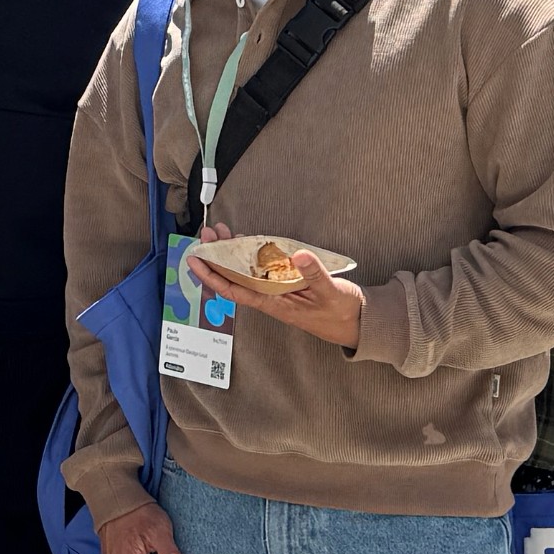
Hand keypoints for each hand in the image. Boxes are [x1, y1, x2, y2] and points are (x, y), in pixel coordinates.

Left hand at [205, 217, 362, 347]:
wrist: (357, 322)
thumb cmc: (342, 313)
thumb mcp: (331, 292)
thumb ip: (315, 274)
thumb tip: (297, 254)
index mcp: (275, 303)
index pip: (235, 290)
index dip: (213, 276)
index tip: (196, 261)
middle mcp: (271, 296)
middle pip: (236, 276)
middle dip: (218, 256)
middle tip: (208, 233)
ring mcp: (278, 289)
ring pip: (247, 271)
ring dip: (232, 252)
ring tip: (220, 231)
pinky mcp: (287, 282)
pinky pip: (262, 268)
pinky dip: (252, 253)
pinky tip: (245, 241)